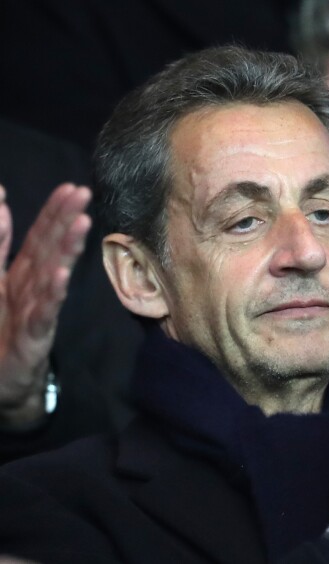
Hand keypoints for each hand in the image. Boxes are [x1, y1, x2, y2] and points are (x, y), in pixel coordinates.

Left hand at [0, 184, 90, 425]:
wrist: (2, 379)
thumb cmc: (0, 326)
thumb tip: (4, 204)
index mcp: (23, 270)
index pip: (40, 235)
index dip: (53, 211)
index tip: (71, 187)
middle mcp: (33, 285)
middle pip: (50, 248)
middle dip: (65, 220)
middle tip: (83, 194)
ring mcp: (36, 308)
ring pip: (51, 273)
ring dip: (66, 249)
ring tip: (81, 225)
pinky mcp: (33, 334)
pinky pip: (42, 311)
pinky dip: (52, 293)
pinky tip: (61, 275)